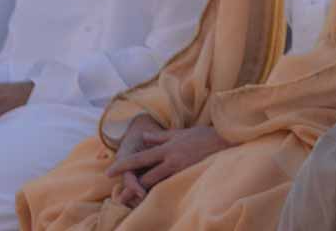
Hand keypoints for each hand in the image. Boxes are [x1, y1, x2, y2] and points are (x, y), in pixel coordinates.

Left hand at [107, 122, 229, 205]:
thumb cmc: (204, 135)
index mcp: (167, 149)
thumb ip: (161, 137)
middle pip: (146, 178)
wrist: (227, 140)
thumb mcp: (181, 133)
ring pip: (158, 186)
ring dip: (146, 193)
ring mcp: (181, 171)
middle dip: (132, 189)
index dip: (123, 166)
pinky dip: (163, 194)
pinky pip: (172, 188)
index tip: (109, 173)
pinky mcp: (190, 177)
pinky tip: (156, 199)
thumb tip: (144, 137)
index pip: (140, 158)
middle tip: (119, 198)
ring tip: (134, 202)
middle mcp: (171, 161)